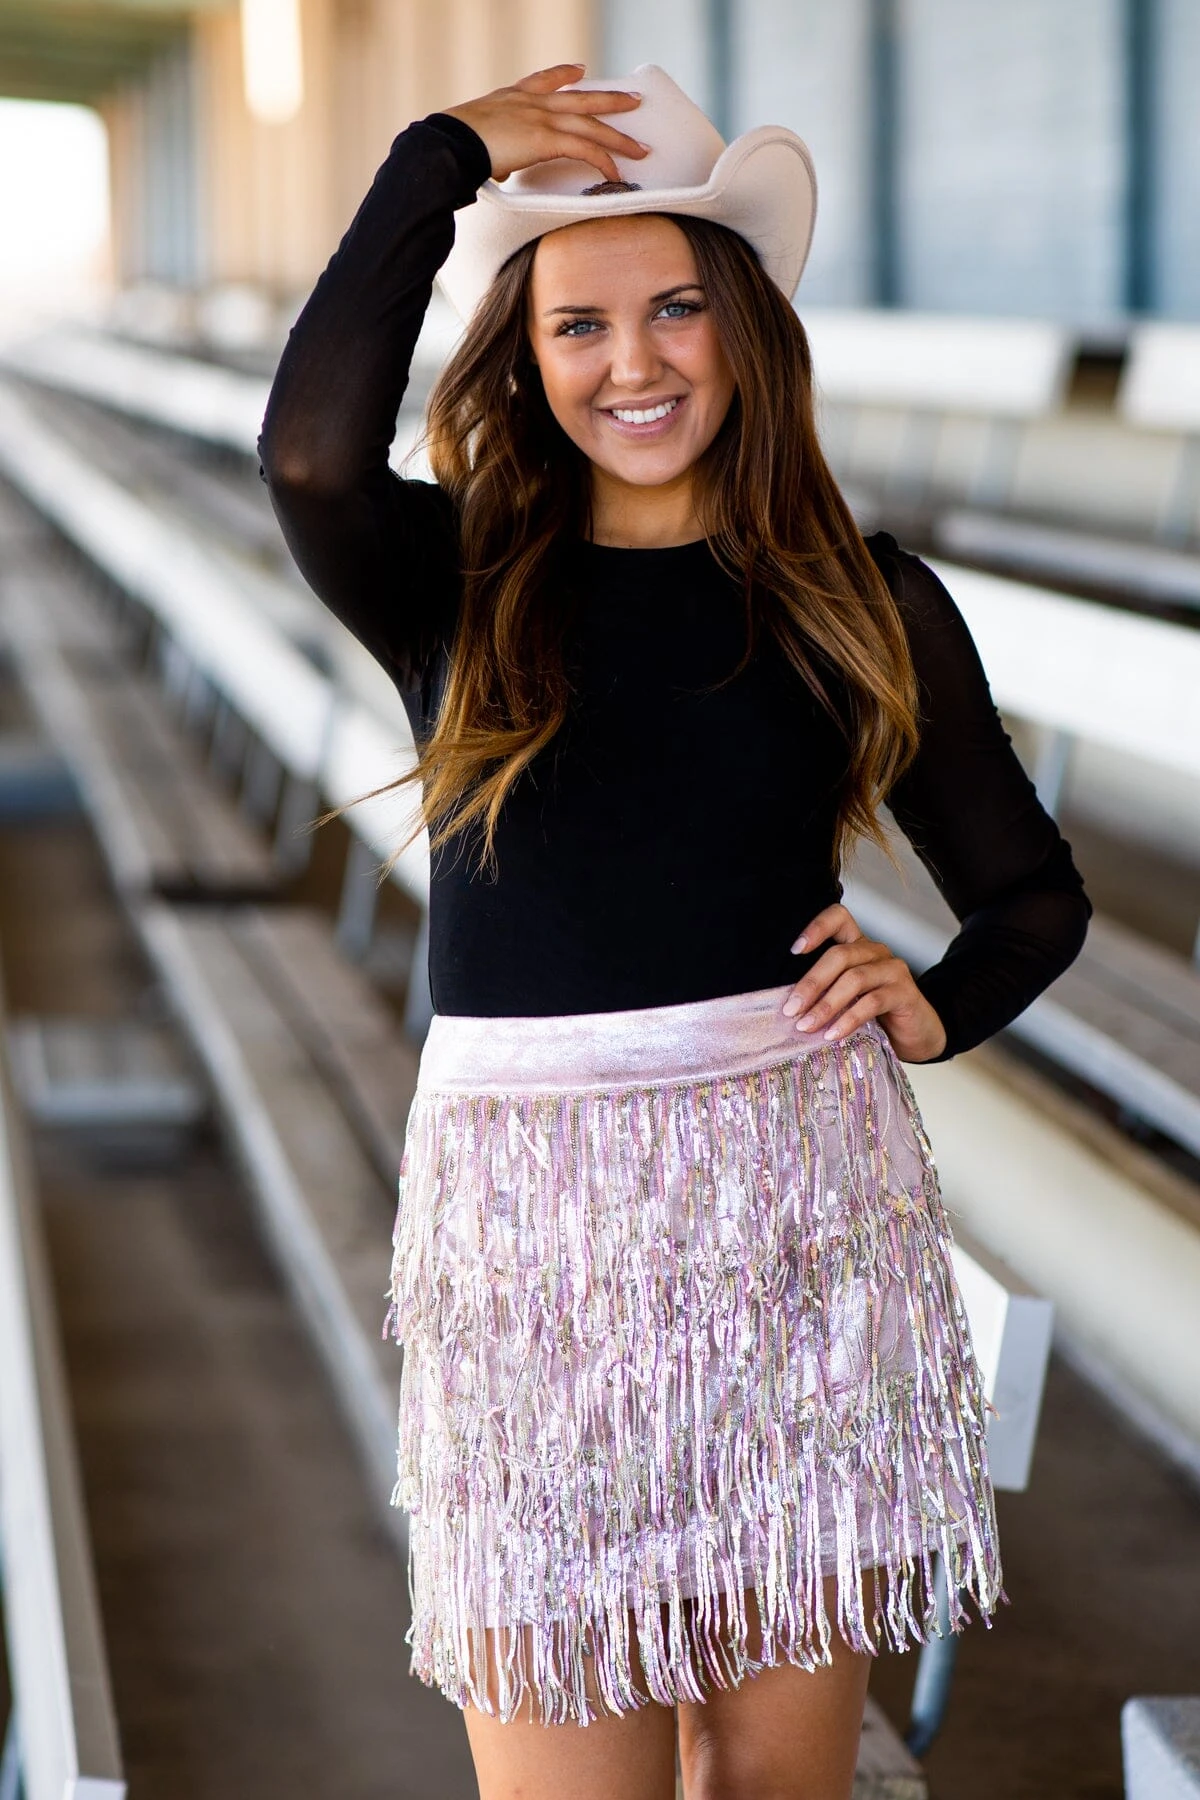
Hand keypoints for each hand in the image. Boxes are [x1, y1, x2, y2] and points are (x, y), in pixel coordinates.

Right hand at [444, 64, 646, 183]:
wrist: (449, 143)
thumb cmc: (453, 147)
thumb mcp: (473, 139)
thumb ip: (492, 150)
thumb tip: (492, 167)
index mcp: (511, 98)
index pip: (543, 80)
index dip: (564, 74)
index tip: (580, 70)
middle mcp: (530, 102)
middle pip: (580, 98)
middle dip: (608, 100)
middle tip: (633, 100)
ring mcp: (540, 118)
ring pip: (590, 125)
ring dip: (618, 137)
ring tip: (640, 147)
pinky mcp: (546, 138)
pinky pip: (584, 149)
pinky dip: (603, 160)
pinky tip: (616, 170)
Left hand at [781, 903, 947, 1062]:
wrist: (915, 1034)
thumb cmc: (876, 1013)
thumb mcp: (847, 996)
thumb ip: (826, 990)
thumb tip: (789, 1004)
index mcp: (858, 945)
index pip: (839, 918)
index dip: (817, 928)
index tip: (794, 950)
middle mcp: (876, 951)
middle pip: (839, 955)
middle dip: (811, 983)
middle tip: (791, 1009)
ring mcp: (892, 970)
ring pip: (854, 979)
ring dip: (826, 1005)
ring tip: (807, 1025)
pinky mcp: (904, 993)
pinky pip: (871, 1002)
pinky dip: (848, 1019)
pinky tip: (832, 1034)